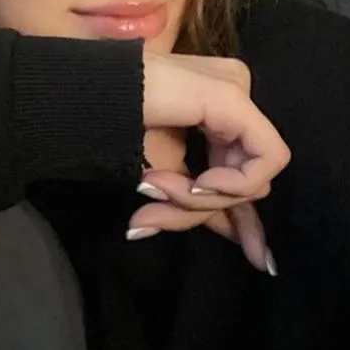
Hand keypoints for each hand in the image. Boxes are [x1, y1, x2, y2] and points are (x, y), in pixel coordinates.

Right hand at [131, 53, 289, 273]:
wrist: (86, 98)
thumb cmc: (115, 130)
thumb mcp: (164, 177)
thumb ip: (198, 201)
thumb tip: (236, 237)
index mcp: (221, 111)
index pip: (249, 170)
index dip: (247, 220)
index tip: (255, 259)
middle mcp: (237, 95)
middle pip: (251, 181)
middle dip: (204, 214)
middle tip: (145, 220)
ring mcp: (237, 90)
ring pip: (254, 179)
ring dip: (198, 201)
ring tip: (153, 187)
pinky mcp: (233, 96)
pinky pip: (264, 162)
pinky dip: (230, 185)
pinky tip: (195, 183)